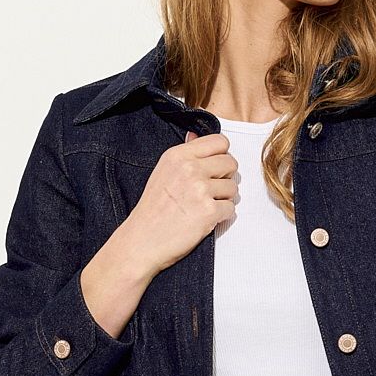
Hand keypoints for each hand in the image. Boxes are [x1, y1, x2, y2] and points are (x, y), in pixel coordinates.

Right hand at [119, 129, 239, 277]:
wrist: (142, 241)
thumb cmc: (153, 210)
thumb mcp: (163, 172)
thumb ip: (184, 154)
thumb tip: (196, 135)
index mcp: (179, 155)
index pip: (220, 141)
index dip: (221, 156)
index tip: (213, 169)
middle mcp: (190, 168)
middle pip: (231, 163)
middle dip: (226, 178)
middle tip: (212, 190)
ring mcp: (200, 190)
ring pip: (233, 187)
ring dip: (224, 199)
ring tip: (206, 206)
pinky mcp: (208, 212)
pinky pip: (231, 209)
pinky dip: (222, 216)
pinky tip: (206, 219)